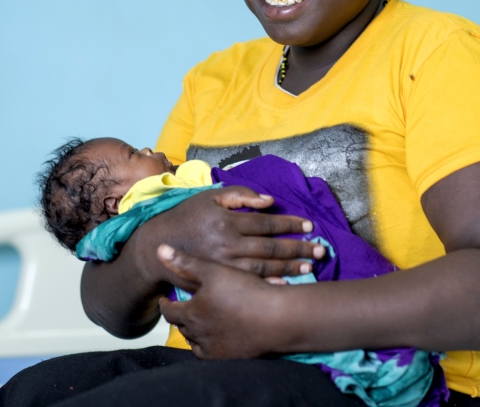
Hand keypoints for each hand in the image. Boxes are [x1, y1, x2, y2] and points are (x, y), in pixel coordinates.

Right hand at [135, 185, 322, 281]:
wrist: (158, 246)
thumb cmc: (188, 216)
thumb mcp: (209, 197)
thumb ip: (239, 195)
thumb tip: (269, 200)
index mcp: (227, 221)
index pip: (266, 223)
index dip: (290, 224)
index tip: (310, 225)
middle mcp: (227, 244)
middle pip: (270, 248)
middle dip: (298, 248)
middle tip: (320, 250)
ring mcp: (224, 265)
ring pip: (263, 268)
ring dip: (289, 268)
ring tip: (310, 267)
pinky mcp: (219, 279)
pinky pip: (248, 284)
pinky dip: (269, 285)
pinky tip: (286, 285)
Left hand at [157, 244, 283, 358]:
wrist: (277, 318)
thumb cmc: (245, 290)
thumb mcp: (214, 270)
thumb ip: (186, 263)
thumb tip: (159, 250)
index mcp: (192, 313)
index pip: (169, 311)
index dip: (165, 305)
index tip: (165, 301)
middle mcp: (198, 334)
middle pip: (181, 327)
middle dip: (180, 318)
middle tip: (183, 309)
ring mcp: (214, 349)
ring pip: (195, 342)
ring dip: (194, 333)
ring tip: (198, 323)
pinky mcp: (229, 358)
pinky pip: (211, 355)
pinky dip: (208, 346)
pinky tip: (214, 337)